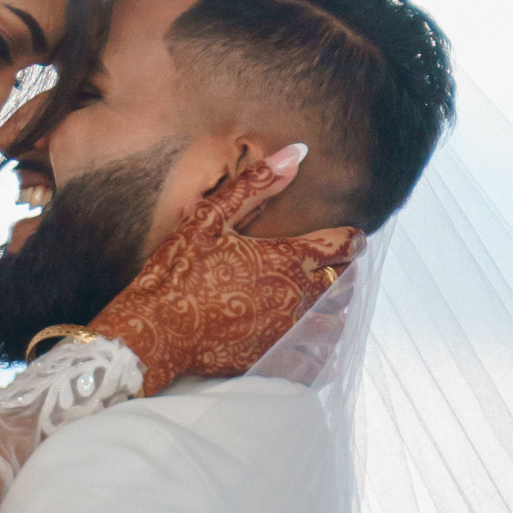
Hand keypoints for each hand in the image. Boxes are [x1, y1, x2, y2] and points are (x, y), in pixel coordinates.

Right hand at [92, 157, 358, 395]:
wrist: (156, 331)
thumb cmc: (179, 269)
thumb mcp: (210, 218)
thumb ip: (255, 184)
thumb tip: (296, 153)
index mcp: (284, 259)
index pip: (339, 247)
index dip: (352, 239)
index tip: (355, 236)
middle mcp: (296, 298)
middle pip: (344, 285)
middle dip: (346, 272)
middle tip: (342, 265)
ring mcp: (288, 333)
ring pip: (336, 322)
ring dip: (339, 309)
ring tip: (332, 301)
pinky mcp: (276, 360)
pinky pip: (317, 357)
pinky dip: (324, 348)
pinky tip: (317, 342)